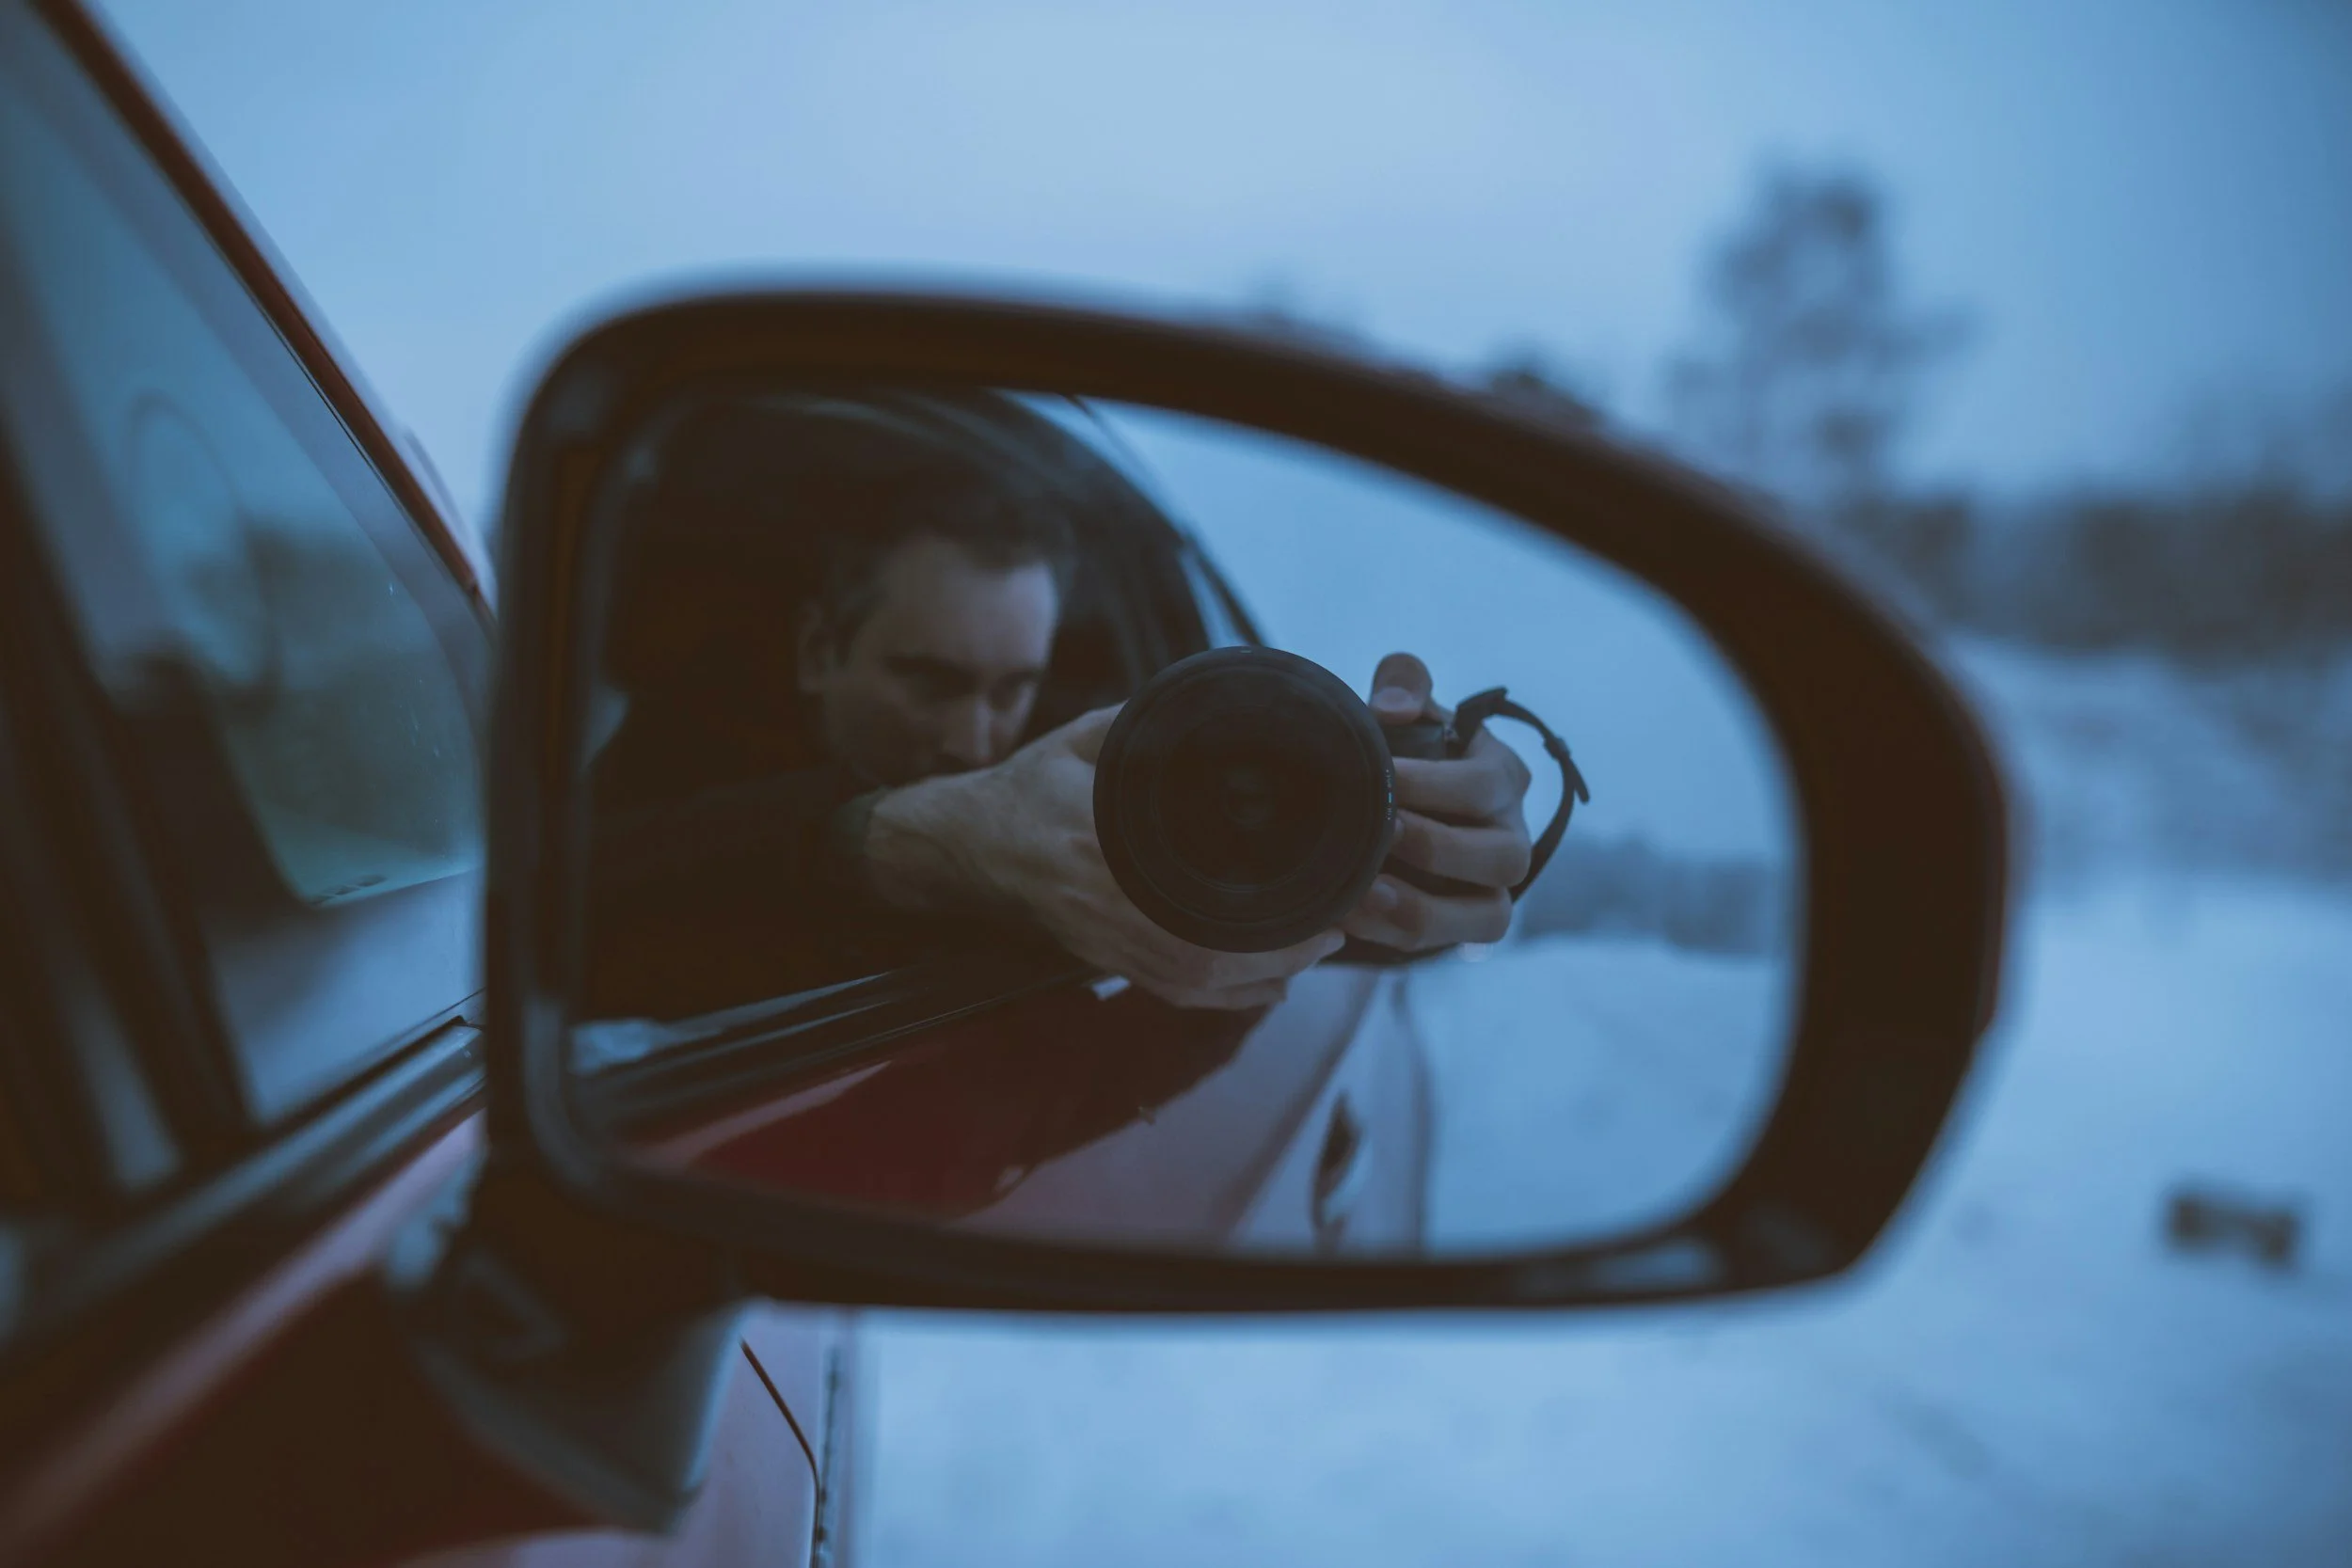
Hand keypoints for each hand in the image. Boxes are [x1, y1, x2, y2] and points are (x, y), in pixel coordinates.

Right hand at [862, 707, 1343, 1008]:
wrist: (968, 841)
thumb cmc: (1030, 784)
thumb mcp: (1085, 737)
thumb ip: (1147, 727)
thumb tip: (1221, 706)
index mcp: (1099, 846)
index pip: (1188, 903)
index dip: (1258, 922)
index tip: (1314, 903)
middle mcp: (1102, 905)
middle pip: (1202, 958)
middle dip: (1277, 956)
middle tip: (1333, 930)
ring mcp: (1101, 941)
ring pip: (1190, 983)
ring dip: (1258, 979)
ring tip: (1312, 952)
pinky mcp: (1101, 958)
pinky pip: (1169, 990)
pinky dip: (1223, 996)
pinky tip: (1266, 985)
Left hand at [1343, 652, 1533, 950]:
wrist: (1385, 806)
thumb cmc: (1401, 751)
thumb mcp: (1404, 709)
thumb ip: (1403, 682)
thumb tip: (1393, 708)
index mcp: (1501, 773)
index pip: (1484, 783)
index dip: (1432, 785)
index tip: (1379, 778)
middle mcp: (1511, 832)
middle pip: (1503, 855)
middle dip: (1435, 848)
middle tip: (1375, 836)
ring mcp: (1496, 886)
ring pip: (1490, 913)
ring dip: (1425, 908)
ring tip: (1362, 894)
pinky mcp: (1473, 923)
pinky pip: (1454, 943)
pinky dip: (1404, 935)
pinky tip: (1353, 919)